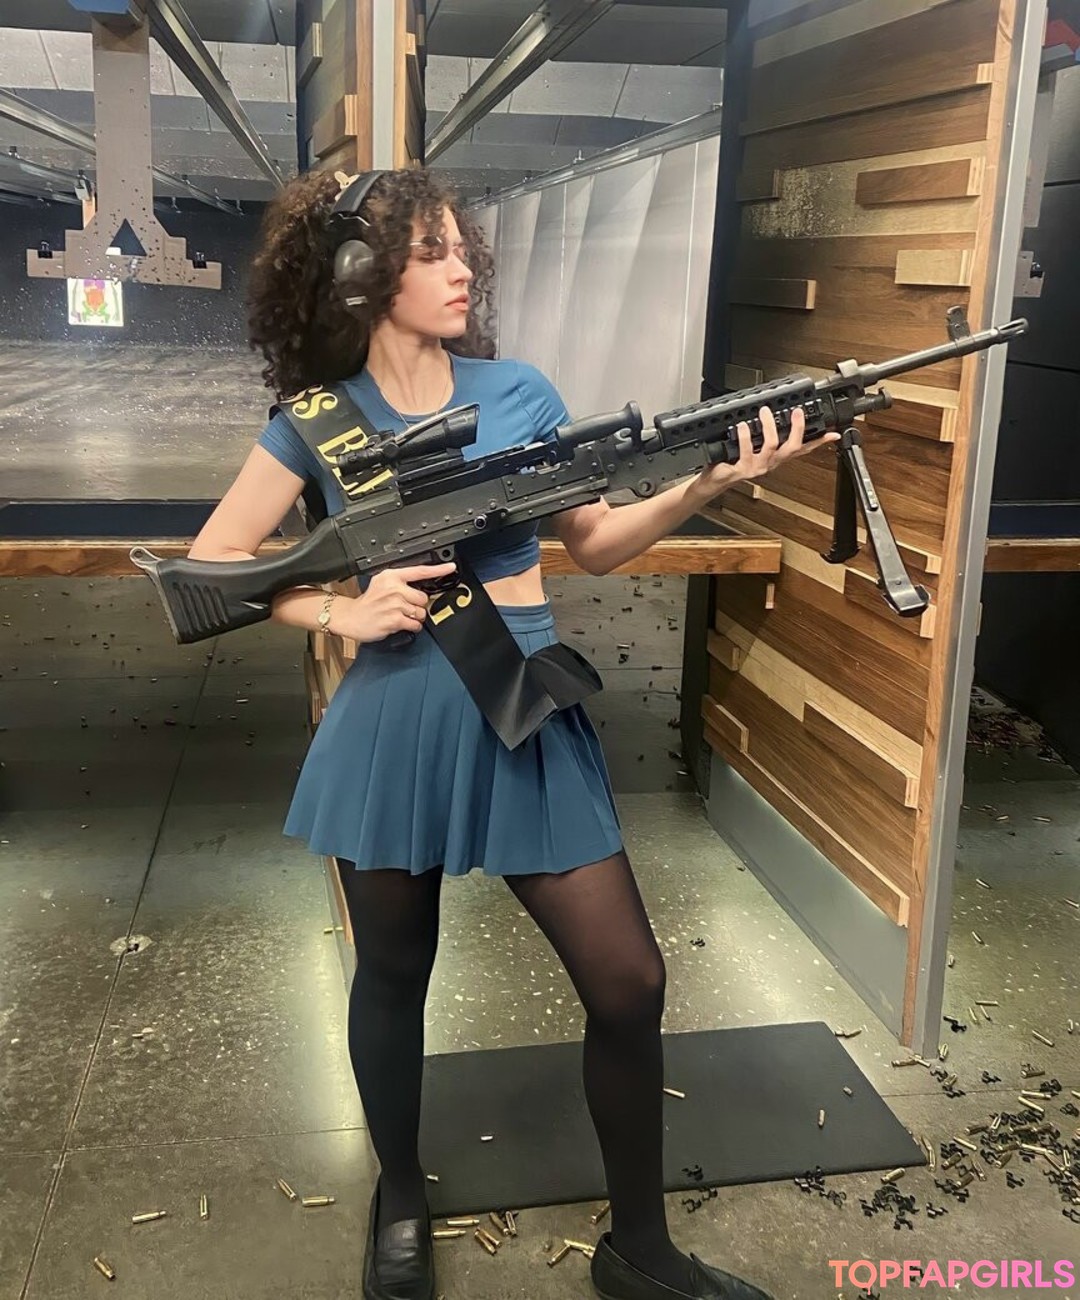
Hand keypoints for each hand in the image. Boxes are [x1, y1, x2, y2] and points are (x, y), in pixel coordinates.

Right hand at [327, 561, 456, 643]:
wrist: (351, 617)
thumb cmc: (369, 602)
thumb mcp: (382, 583)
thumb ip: (400, 583)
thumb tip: (421, 588)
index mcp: (392, 576)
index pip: (420, 571)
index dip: (438, 570)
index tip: (450, 567)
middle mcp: (394, 588)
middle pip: (423, 598)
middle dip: (418, 605)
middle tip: (404, 608)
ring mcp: (394, 604)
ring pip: (421, 612)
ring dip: (415, 618)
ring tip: (400, 616)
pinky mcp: (394, 619)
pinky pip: (415, 624)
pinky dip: (412, 627)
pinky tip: (401, 624)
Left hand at [690, 406, 840, 502]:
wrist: (715, 481)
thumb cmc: (734, 462)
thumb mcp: (754, 448)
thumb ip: (765, 434)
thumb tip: (773, 415)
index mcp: (775, 458)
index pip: (802, 449)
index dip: (818, 442)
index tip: (832, 433)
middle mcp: (769, 464)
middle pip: (792, 447)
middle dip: (797, 429)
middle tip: (797, 412)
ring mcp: (757, 467)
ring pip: (771, 446)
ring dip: (769, 427)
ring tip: (765, 412)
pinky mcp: (741, 470)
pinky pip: (746, 451)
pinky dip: (744, 436)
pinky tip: (742, 426)